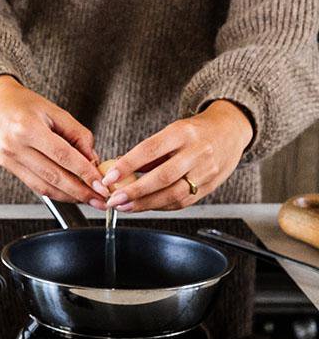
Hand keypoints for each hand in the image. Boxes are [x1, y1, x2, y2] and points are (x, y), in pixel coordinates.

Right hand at [0, 75, 106, 204]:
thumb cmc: (24, 104)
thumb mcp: (55, 111)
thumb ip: (77, 134)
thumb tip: (93, 160)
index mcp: (28, 127)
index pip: (62, 155)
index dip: (84, 172)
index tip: (101, 184)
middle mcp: (15, 145)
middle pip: (53, 175)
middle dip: (80, 191)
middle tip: (100, 199)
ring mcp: (9, 158)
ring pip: (44, 186)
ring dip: (69, 196)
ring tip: (88, 199)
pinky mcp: (7, 166)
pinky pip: (34, 185)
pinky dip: (55, 192)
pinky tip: (69, 193)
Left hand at [101, 100, 253, 212]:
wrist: (229, 132)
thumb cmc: (194, 132)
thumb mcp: (171, 131)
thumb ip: (148, 152)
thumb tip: (118, 169)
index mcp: (182, 133)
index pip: (150, 150)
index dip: (127, 165)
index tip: (109, 177)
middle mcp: (197, 152)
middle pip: (163, 177)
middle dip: (135, 192)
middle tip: (114, 199)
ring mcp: (207, 171)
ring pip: (174, 194)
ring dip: (146, 204)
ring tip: (125, 207)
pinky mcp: (211, 187)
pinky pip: (183, 201)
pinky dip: (161, 206)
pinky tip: (145, 206)